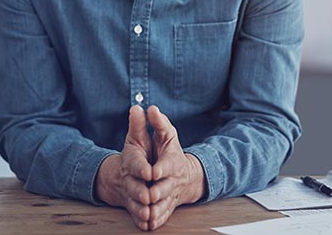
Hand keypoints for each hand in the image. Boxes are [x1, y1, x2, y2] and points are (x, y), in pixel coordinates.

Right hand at [96, 105, 153, 229]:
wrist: (119, 179)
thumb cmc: (134, 156)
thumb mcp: (136, 139)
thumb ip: (139, 125)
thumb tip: (137, 107)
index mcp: (131, 163)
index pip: (135, 165)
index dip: (143, 168)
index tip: (151, 172)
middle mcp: (129, 180)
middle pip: (135, 188)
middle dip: (141, 192)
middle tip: (150, 196)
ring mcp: (131, 196)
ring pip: (135, 205)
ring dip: (142, 209)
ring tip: (150, 213)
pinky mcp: (133, 208)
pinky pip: (137, 217)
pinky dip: (141, 221)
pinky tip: (148, 224)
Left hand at [145, 105, 205, 230]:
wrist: (185, 175)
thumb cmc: (171, 152)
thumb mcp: (166, 135)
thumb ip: (158, 123)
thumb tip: (150, 108)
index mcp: (171, 162)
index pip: (166, 166)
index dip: (159, 169)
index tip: (151, 173)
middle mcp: (172, 180)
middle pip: (164, 188)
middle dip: (156, 192)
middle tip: (148, 195)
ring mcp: (170, 195)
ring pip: (163, 205)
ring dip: (155, 210)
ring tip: (146, 213)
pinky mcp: (167, 206)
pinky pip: (162, 216)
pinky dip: (156, 221)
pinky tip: (148, 224)